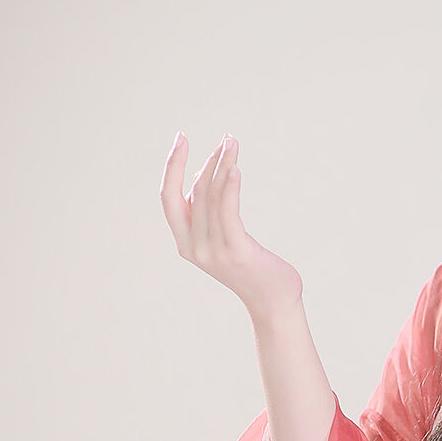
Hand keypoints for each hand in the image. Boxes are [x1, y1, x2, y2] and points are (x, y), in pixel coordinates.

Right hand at [160, 131, 304, 321]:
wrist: (273, 302)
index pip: (168, 197)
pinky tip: (235, 168)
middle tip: (227, 140)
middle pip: (195, 191)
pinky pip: (228, 212)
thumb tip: (209, 172)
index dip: (172, 166)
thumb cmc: (252, 266)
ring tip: (233, 144)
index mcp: (185, 243)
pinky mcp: (236, 252)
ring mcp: (213, 252)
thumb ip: (210, 212)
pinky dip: (229, 187)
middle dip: (209, 160)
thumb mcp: (224, 237)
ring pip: (212, 197)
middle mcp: (194, 248)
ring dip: (223, 165)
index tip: (181, 138)